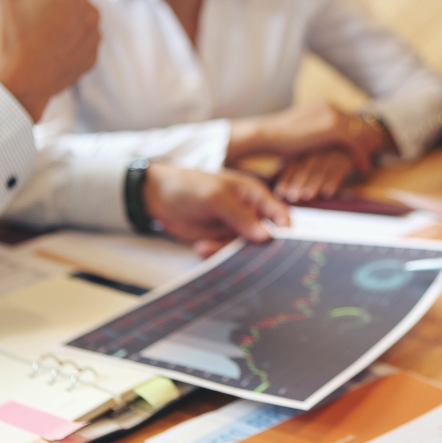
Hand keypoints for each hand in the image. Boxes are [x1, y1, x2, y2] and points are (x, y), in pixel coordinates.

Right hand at [0, 0, 99, 121]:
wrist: (19, 85)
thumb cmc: (10, 36)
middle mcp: (90, 11)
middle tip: (23, 16)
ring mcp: (93, 37)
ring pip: (72, 15)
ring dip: (55, 18)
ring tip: (32, 36)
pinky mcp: (90, 58)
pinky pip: (77, 39)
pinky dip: (63, 41)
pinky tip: (43, 52)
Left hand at [144, 165, 289, 245]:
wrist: (157, 196)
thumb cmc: (189, 186)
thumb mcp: (216, 197)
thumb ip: (241, 216)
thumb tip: (266, 236)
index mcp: (254, 195)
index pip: (279, 213)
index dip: (284, 230)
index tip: (280, 246)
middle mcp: (249, 212)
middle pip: (265, 237)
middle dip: (254, 249)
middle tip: (240, 256)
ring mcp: (235, 227)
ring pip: (244, 249)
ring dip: (227, 251)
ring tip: (205, 246)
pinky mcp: (220, 239)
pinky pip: (227, 252)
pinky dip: (215, 253)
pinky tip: (200, 247)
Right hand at [227, 102, 385, 171]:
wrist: (265, 135)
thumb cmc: (276, 139)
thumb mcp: (300, 134)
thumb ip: (313, 135)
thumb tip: (318, 146)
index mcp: (323, 105)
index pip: (348, 118)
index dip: (359, 133)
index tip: (366, 146)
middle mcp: (330, 106)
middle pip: (358, 123)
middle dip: (368, 140)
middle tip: (376, 154)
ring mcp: (332, 115)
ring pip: (360, 133)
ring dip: (367, 150)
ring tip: (371, 163)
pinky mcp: (332, 128)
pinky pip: (355, 143)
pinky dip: (360, 157)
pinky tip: (362, 169)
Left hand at [273, 149, 356, 202]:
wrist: (358, 139)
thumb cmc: (328, 153)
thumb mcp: (312, 156)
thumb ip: (295, 168)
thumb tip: (278, 190)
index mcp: (306, 147)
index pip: (292, 162)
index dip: (286, 178)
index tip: (280, 192)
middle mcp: (318, 148)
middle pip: (306, 167)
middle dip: (298, 182)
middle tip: (292, 196)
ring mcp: (334, 152)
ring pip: (321, 169)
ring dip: (314, 184)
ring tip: (307, 196)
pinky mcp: (349, 157)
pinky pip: (340, 170)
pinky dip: (333, 182)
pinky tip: (327, 193)